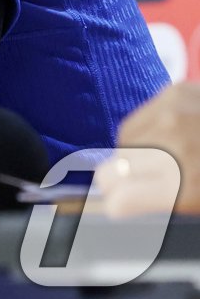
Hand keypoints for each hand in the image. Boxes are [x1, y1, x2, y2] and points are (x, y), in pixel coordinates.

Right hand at [96, 83, 199, 216]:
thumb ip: (167, 202)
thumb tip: (126, 204)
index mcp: (185, 187)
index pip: (119, 199)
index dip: (118, 204)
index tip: (121, 205)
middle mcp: (174, 149)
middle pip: (112, 171)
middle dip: (120, 181)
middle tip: (134, 186)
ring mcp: (171, 116)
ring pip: (123, 143)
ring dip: (134, 154)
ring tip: (163, 158)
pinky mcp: (174, 92)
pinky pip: (138, 119)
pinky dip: (148, 130)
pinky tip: (171, 136)